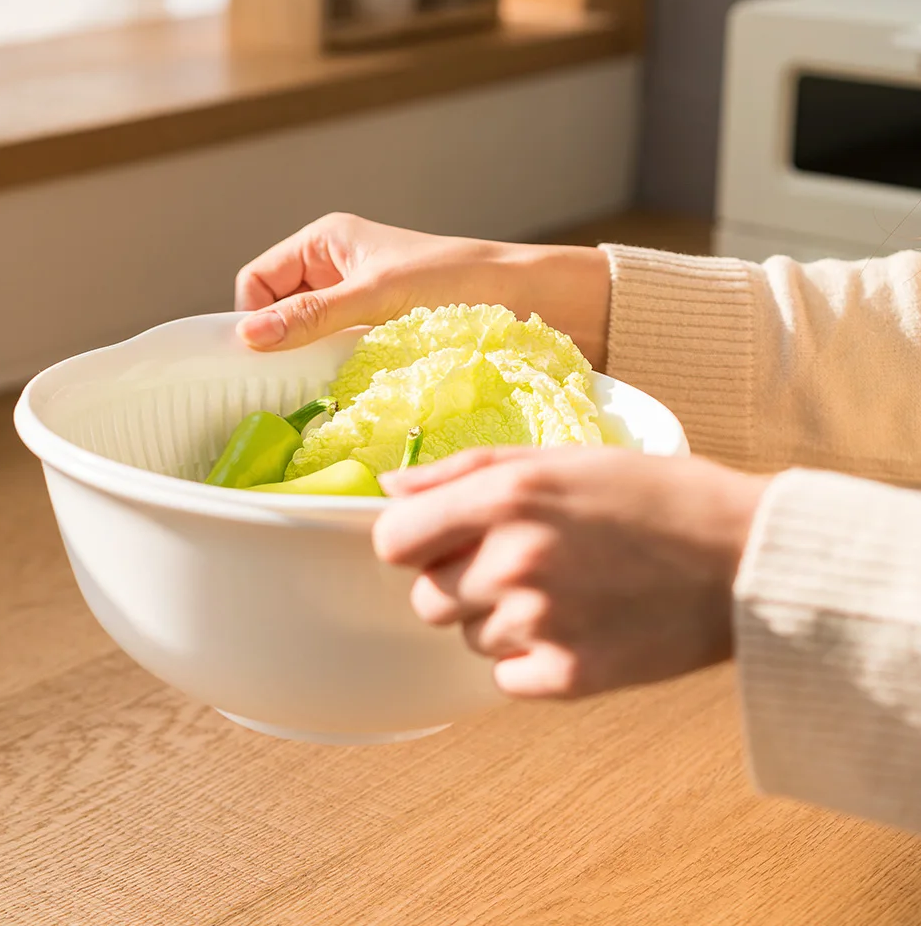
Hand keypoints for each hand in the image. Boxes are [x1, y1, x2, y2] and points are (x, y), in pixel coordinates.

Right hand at [234, 213, 611, 367]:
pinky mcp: (378, 329)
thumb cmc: (456, 280)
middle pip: (279, 310)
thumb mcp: (377, 295)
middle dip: (281, 342)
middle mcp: (335, 268)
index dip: (252, 316)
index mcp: (325, 241)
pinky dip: (335, 367)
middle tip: (286, 380)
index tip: (259, 358)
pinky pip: (337, 350)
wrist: (526, 300)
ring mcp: (357, 300)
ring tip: (319, 383)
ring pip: (308, 335)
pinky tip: (345, 384)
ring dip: (310, 359)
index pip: (258, 281)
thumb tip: (249, 336)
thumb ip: (314, 316)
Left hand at [374, 447, 768, 699]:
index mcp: (506, 498)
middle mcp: (513, 562)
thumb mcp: (559, 459)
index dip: (410, 540)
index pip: (391, 541)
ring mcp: (540, 624)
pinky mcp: (567, 677)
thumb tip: (391, 488)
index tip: (438, 539)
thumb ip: (463, 470)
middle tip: (522, 563)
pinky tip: (580, 625)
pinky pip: (506, 676)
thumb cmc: (655, 496)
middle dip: (458, 582)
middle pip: (425, 598)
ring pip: (469, 637)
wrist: (745, 558)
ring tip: (566, 590)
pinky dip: (531, 658)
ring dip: (499, 618)